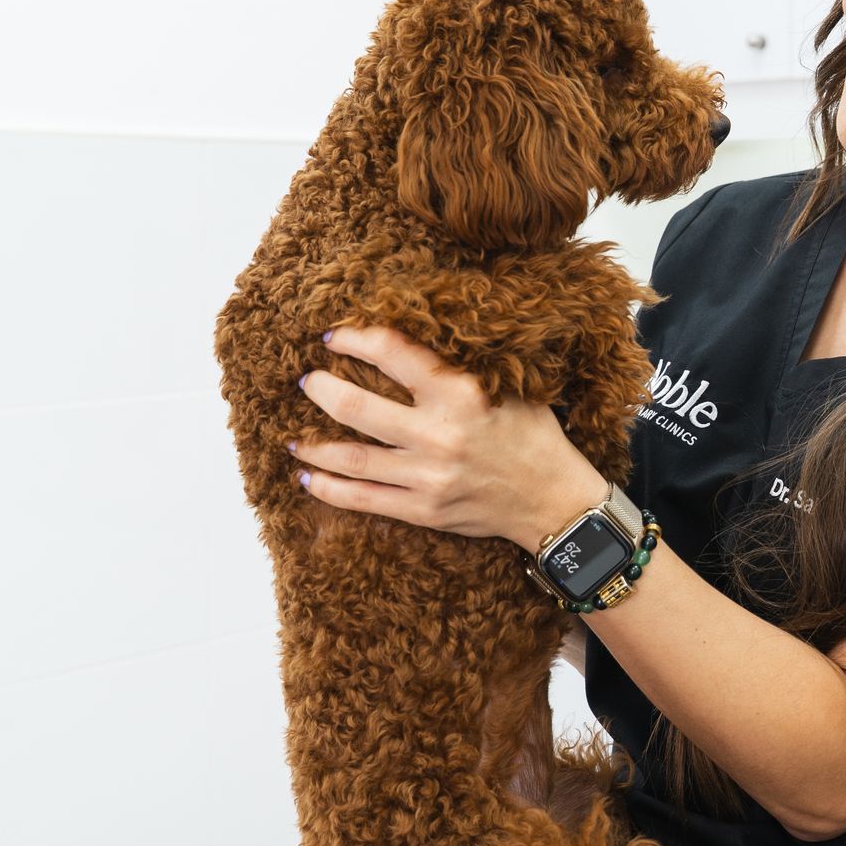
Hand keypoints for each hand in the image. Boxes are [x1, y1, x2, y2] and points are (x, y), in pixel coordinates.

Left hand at [293, 324, 607, 553]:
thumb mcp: (509, 385)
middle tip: (305, 380)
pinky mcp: (424, 510)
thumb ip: (461, 367)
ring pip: (353, 458)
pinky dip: (331, 489)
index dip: (355, 339)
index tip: (333, 335)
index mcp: (461, 393)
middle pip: (358, 409)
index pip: (393, 353)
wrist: (553, 499)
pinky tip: (309, 477)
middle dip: (322, 390)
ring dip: (314, 446)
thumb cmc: (532, 434)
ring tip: (292, 437)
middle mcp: (439, 434)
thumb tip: (411, 337)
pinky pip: (364, 500)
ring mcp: (428, 476)